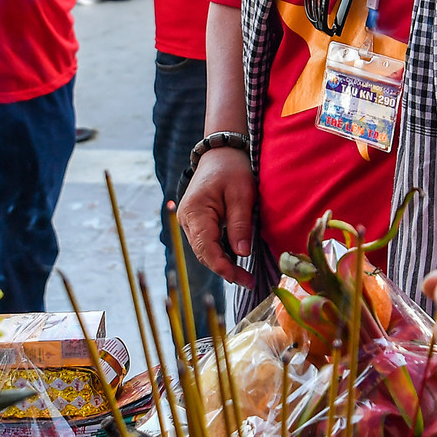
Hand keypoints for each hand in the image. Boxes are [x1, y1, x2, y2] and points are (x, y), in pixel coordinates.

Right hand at [176, 146, 254, 286]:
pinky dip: (220, 254)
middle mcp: (187, 219)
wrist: (220, 154)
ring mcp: (189, 221)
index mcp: (195, 212)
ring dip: (223, 264)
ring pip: (204, 251)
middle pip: (204, 254)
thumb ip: (240, 224)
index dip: (224, 268)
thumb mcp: (242, 194)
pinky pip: (206, 243)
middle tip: (249, 282)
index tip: (243, 280)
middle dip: (226, 270)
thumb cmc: (232, 170)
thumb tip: (242, 254)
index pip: (207, 249)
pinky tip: (235, 263)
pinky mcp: (196, 222)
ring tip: (244, 277)